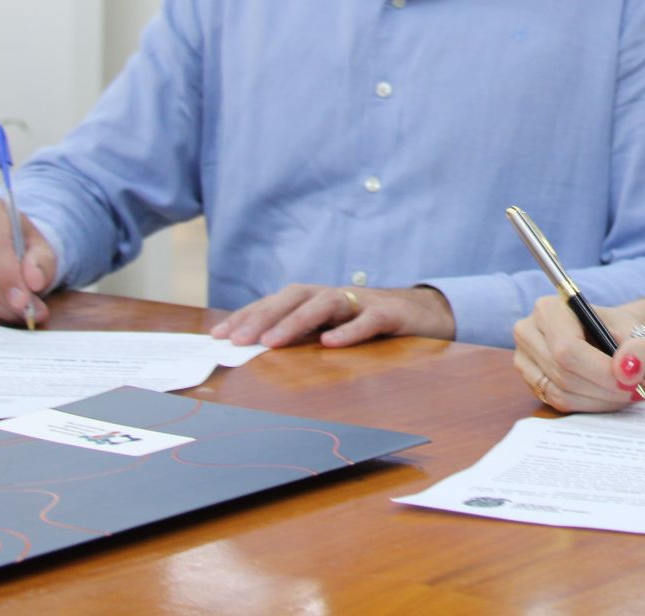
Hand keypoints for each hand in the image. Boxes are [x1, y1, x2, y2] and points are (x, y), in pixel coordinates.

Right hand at [0, 192, 57, 326]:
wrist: (3, 243)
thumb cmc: (22, 243)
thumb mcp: (41, 247)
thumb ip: (41, 262)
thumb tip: (34, 282)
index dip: (8, 275)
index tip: (24, 300)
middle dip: (3, 297)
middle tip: (26, 312)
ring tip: (18, 315)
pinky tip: (0, 313)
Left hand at [212, 283, 455, 347]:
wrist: (425, 312)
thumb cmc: (369, 323)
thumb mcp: (333, 327)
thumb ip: (302, 334)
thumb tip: (255, 351)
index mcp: (318, 298)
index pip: (276, 300)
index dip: (247, 315)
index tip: (219, 336)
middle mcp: (337, 294)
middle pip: (296, 295)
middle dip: (264, 316)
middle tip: (238, 341)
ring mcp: (364, 301)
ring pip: (327, 302)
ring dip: (297, 321)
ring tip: (273, 343)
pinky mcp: (392, 314)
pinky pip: (370, 319)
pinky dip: (350, 330)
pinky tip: (331, 344)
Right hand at [512, 295, 644, 412]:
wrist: (609, 336)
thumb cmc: (618, 330)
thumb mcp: (636, 331)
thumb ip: (638, 348)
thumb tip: (629, 370)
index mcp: (549, 309)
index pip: (568, 349)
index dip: (601, 371)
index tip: (633, 381)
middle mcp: (528, 332)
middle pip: (564, 373)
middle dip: (605, 388)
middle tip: (637, 390)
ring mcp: (524, 359)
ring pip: (561, 393)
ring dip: (600, 400)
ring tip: (629, 393)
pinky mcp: (531, 381)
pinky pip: (558, 402)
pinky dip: (590, 404)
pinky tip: (611, 397)